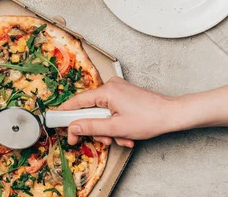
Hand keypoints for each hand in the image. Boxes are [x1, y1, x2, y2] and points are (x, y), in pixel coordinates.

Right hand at [58, 76, 177, 146]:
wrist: (171, 115)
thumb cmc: (148, 118)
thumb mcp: (115, 128)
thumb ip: (91, 127)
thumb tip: (73, 127)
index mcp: (107, 90)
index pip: (78, 101)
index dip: (66, 114)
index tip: (56, 122)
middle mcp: (111, 86)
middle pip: (91, 110)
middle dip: (97, 129)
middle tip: (104, 141)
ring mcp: (118, 90)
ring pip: (102, 113)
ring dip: (109, 130)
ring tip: (122, 138)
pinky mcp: (124, 95)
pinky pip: (112, 111)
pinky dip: (116, 124)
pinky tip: (127, 133)